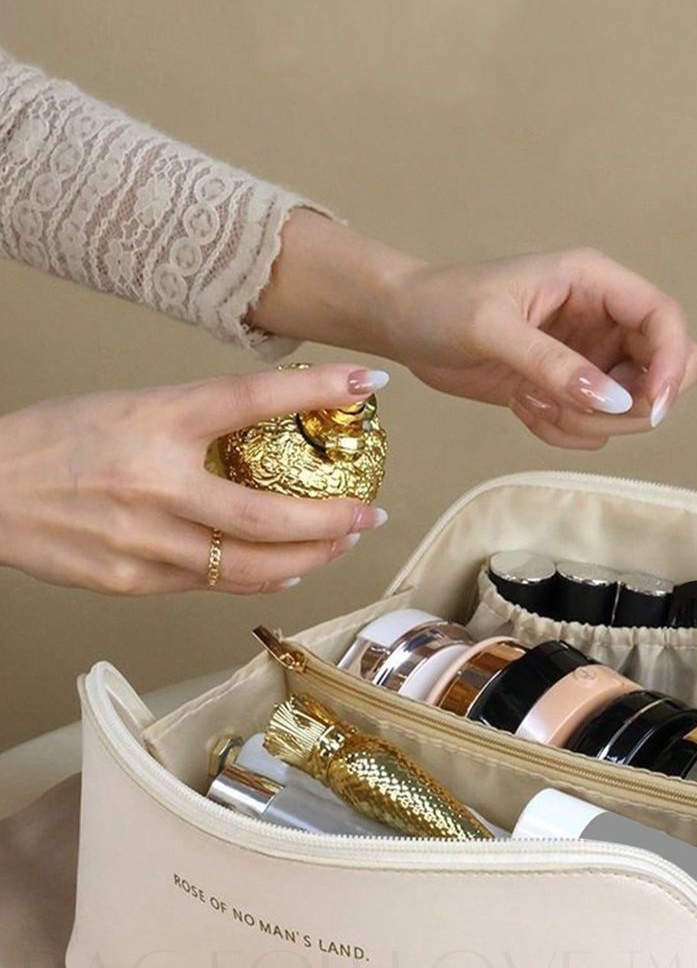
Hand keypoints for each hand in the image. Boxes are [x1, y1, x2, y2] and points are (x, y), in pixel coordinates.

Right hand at [0, 364, 388, 594]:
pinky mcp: (134, 581)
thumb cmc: (54, 443)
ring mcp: (145, 540)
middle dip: (334, 519)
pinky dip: (261, 579)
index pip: (251, 398)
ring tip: (340, 543)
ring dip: (309, 559)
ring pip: (251, 566)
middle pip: (269, 515)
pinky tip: (288, 571)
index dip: (315, 390)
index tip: (365, 381)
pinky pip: (215, 586)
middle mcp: (155, 482)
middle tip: (370, 513)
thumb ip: (193, 424)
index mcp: (154, 420)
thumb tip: (264, 434)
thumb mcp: (127, 408)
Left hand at [252, 213, 696, 449]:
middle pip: (661, 370)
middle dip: (630, 406)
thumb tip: (614, 399)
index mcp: (594, 282)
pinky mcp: (568, 387)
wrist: (404, 325)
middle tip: (573, 413)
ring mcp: (588, 356)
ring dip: (588, 421)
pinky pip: (595, 424)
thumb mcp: (492, 329)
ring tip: (532, 404)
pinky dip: (566, 431)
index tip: (653, 408)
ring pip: (631, 406)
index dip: (672, 365)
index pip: (664, 320)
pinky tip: (524, 408)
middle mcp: (601, 317)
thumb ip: (552, 364)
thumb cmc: (442, 305)